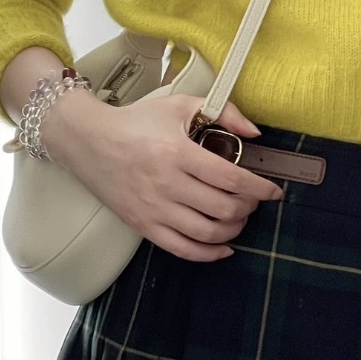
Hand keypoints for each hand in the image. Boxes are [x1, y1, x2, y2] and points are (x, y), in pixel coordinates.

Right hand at [43, 90, 284, 262]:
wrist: (88, 141)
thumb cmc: (136, 122)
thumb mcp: (179, 105)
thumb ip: (223, 112)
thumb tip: (255, 134)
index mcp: (178, 152)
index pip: (231, 177)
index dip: (258, 188)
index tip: (272, 191)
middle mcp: (166, 184)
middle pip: (223, 208)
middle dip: (247, 208)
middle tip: (252, 201)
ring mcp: (154, 209)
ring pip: (207, 233)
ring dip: (233, 230)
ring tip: (239, 219)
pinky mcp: (143, 225)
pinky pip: (182, 250)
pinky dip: (209, 254)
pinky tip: (224, 247)